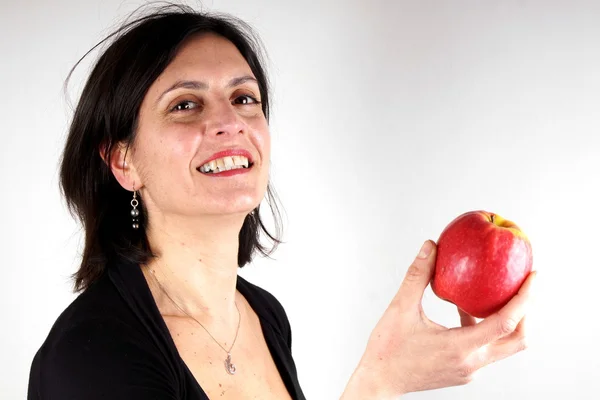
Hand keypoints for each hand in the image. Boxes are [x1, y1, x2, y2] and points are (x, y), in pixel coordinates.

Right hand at [342, 240, 535, 398]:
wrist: (379, 381)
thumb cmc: (387, 350)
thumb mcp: (401, 308)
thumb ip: (418, 276)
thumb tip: (430, 246)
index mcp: (460, 347)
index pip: (506, 322)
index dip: (524, 298)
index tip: (532, 276)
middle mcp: (471, 362)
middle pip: (517, 339)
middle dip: (524, 311)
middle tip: (520, 285)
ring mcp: (468, 370)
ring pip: (502, 346)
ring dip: (505, 320)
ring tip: (494, 294)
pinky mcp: (462, 372)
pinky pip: (485, 349)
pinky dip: (484, 328)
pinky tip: (464, 311)